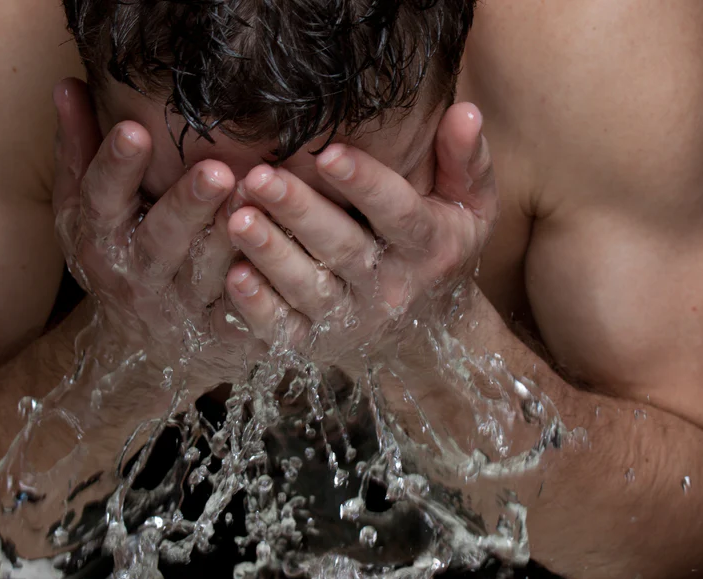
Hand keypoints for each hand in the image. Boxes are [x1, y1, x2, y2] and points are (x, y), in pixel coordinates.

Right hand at [51, 78, 263, 393]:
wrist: (143, 352)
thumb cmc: (120, 258)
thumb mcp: (87, 213)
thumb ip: (80, 152)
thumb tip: (68, 84)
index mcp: (102, 240)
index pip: (102, 200)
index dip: (115, 167)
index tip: (133, 129)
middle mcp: (139, 277)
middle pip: (161, 241)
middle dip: (186, 206)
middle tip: (215, 170)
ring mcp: (181, 311)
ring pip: (208, 276)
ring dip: (232, 241)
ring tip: (256, 199)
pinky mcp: (221, 337)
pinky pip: (243, 319)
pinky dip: (259, 297)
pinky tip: (277, 262)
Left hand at [222, 102, 497, 372]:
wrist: (428, 335)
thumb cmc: (439, 248)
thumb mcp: (469, 207)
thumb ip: (467, 160)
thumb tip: (466, 112)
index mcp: (428, 247)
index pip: (399, 212)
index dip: (366, 183)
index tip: (330, 152)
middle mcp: (390, 288)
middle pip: (343, 248)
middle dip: (300, 211)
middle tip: (260, 177)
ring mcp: (351, 319)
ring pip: (308, 288)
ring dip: (271, 253)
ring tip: (238, 217)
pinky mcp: (316, 342)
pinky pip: (284, 330)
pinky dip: (257, 307)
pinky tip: (233, 275)